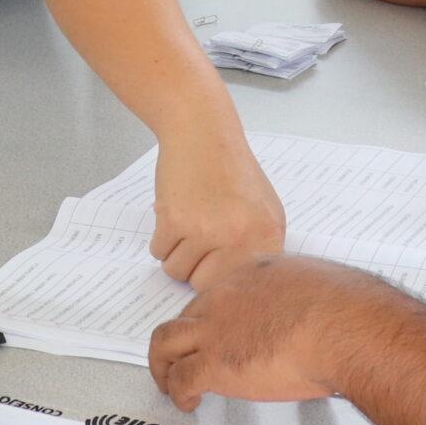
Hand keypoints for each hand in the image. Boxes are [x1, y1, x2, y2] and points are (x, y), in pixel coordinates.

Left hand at [149, 254, 383, 410]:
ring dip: (164, 364)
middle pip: (188, 315)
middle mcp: (224, 296)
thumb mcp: (321, 285)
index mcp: (252, 273)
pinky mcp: (214, 364)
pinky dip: (178, 393)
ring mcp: (215, 329)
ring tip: (170, 382)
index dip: (214, 316)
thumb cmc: (345, 308)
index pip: (218, 293)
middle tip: (190, 359)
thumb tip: (316, 314)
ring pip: (166, 342)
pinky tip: (189, 403)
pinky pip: (181, 379)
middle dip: (187, 340)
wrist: (342, 327)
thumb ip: (306, 296)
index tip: (219, 332)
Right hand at [152, 128, 286, 289]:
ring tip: (188, 227)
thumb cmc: (234, 172)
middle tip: (199, 243)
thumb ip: (258, 251)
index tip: (215, 269)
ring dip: (176, 254)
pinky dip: (161, 239)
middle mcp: (240, 237)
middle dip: (195, 269)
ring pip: (176, 271)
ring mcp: (206, 230)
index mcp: (267, 237)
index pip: (240, 287)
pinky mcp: (174, 220)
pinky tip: (175, 215)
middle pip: (203, 285)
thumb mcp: (266, 211)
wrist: (203, 135)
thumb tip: (239, 289)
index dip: (221, 281)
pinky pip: (158, 252)